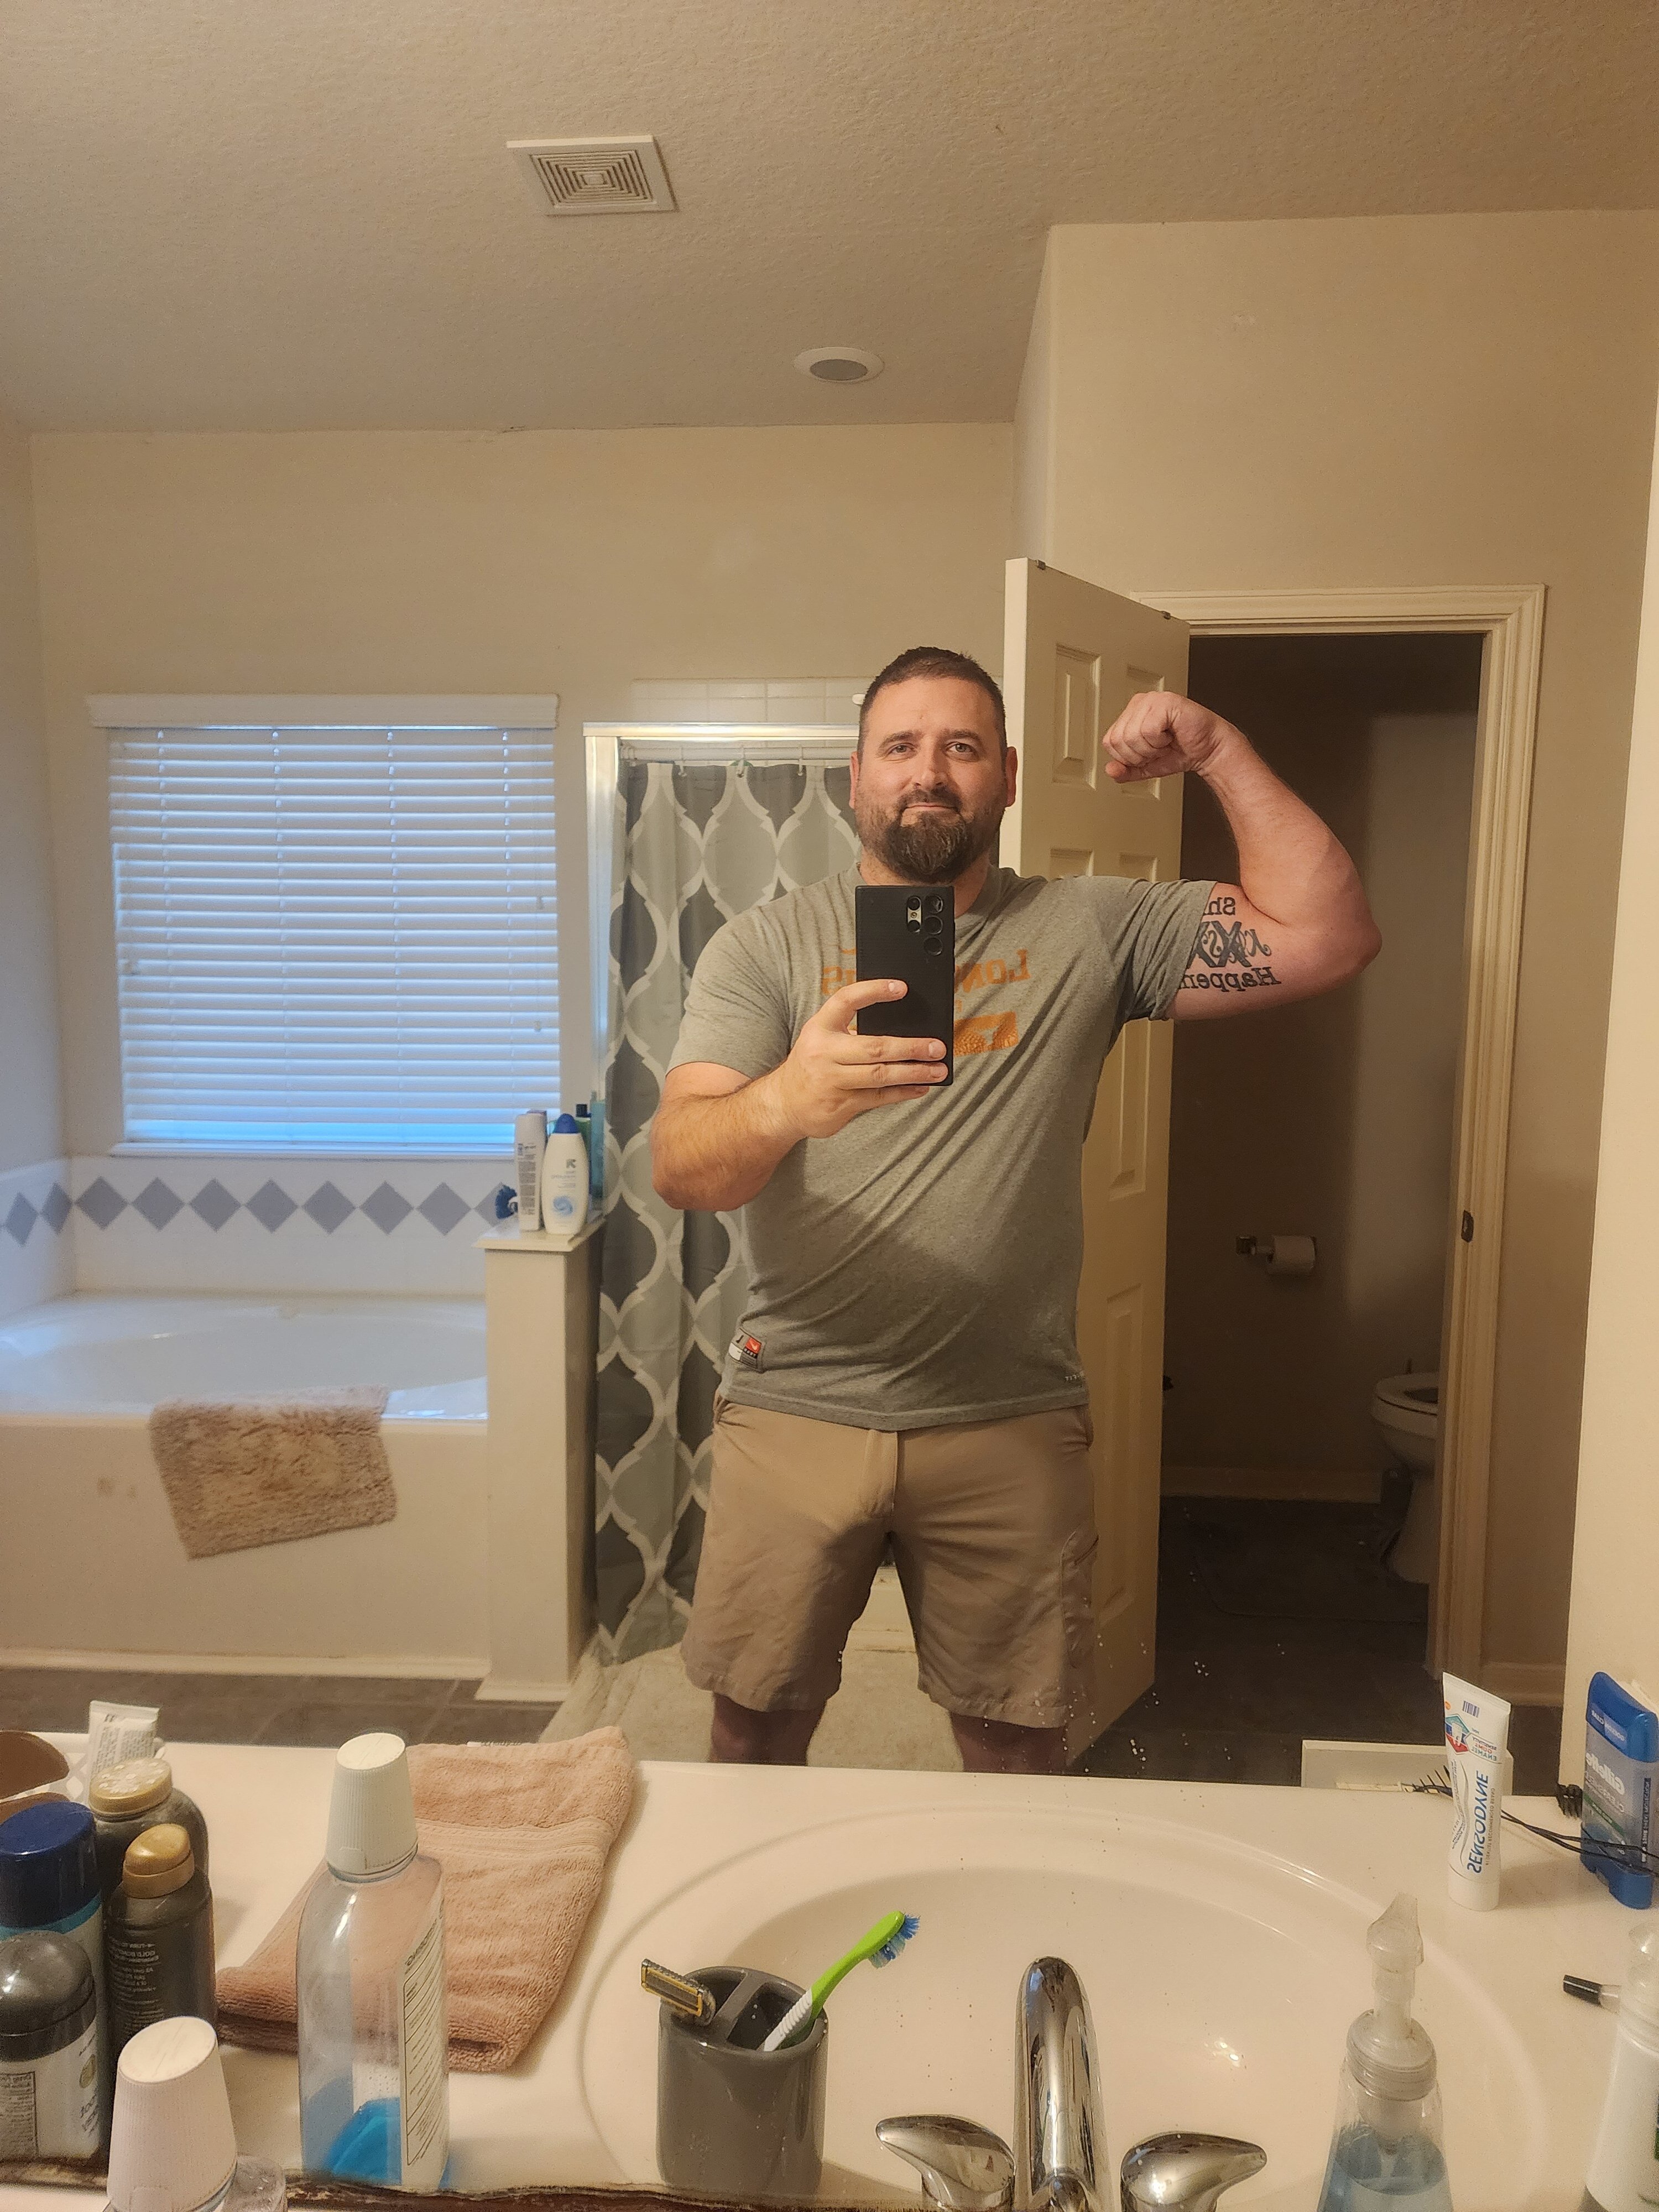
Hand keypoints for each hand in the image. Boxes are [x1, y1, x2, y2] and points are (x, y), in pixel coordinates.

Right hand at [770, 978, 947, 1139]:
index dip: (874, 991)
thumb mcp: (821, 1038)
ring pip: (880, 1075)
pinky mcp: (840, 1105)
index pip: (846, 1000)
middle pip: (874, 1047)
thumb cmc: (811, 1064)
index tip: (902, 988)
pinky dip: (903, 1092)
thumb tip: (903, 1029)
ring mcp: (832, 1081)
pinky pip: (878, 1098)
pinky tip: (920, 1087)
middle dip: (910, 1047)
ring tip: (938, 1069)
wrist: (783, 1103)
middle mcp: (824, 1052)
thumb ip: (850, 1030)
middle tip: (936, 1046)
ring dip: (914, 1072)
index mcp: (819, 1028)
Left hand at [1101, 692, 1237, 783]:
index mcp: (1130, 714)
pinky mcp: (1165, 702)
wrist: (1208, 751)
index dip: (1128, 757)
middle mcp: (1139, 703)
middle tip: (1158, 749)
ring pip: (1132, 736)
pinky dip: (1160, 741)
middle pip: (1118, 739)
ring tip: (1165, 742)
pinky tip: (1171, 735)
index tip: (1148, 754)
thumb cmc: (1180, 752)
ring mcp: (1151, 700)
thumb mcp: (1146, 766)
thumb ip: (1126, 769)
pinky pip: (1148, 730)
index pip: (1109, 741)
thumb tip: (1110, 770)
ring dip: (1152, 749)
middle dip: (1140, 754)